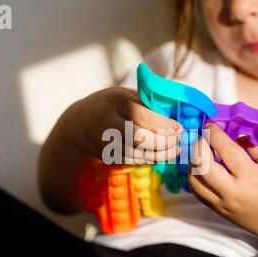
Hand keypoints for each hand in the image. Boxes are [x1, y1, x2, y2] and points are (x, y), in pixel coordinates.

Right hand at [63, 87, 181, 163]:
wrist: (79, 124)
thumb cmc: (110, 105)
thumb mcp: (125, 95)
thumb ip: (146, 102)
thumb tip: (175, 111)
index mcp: (116, 101)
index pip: (142, 115)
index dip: (164, 125)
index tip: (179, 128)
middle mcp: (108, 122)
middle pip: (140, 138)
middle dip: (163, 143)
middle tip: (178, 141)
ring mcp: (106, 142)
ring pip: (138, 154)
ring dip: (161, 155)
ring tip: (175, 150)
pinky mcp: (108, 156)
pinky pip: (134, 161)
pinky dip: (150, 159)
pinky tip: (161, 154)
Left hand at [188, 123, 257, 247]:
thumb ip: (255, 143)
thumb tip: (234, 131)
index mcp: (251, 178)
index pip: (226, 151)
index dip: (215, 134)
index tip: (211, 124)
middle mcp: (232, 192)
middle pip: (202, 166)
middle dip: (199, 146)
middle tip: (204, 136)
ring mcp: (221, 203)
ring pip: (194, 179)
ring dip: (194, 161)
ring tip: (203, 151)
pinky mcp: (215, 209)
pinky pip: (196, 190)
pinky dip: (194, 175)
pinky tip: (203, 166)